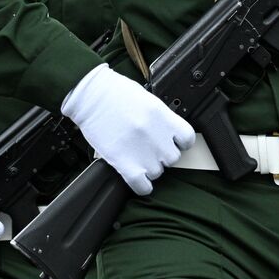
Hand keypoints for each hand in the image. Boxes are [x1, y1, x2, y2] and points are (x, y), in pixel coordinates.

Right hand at [61, 64, 194, 194]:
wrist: (90, 95)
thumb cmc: (114, 92)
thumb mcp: (146, 99)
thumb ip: (159, 118)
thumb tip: (165, 132)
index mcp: (163, 116)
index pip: (187, 138)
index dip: (181, 142)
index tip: (174, 142)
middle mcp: (156, 135)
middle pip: (173, 158)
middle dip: (163, 155)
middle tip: (150, 148)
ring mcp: (142, 151)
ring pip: (157, 172)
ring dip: (149, 168)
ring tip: (137, 157)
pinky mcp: (125, 164)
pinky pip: (142, 186)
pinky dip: (141, 185)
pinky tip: (137, 177)